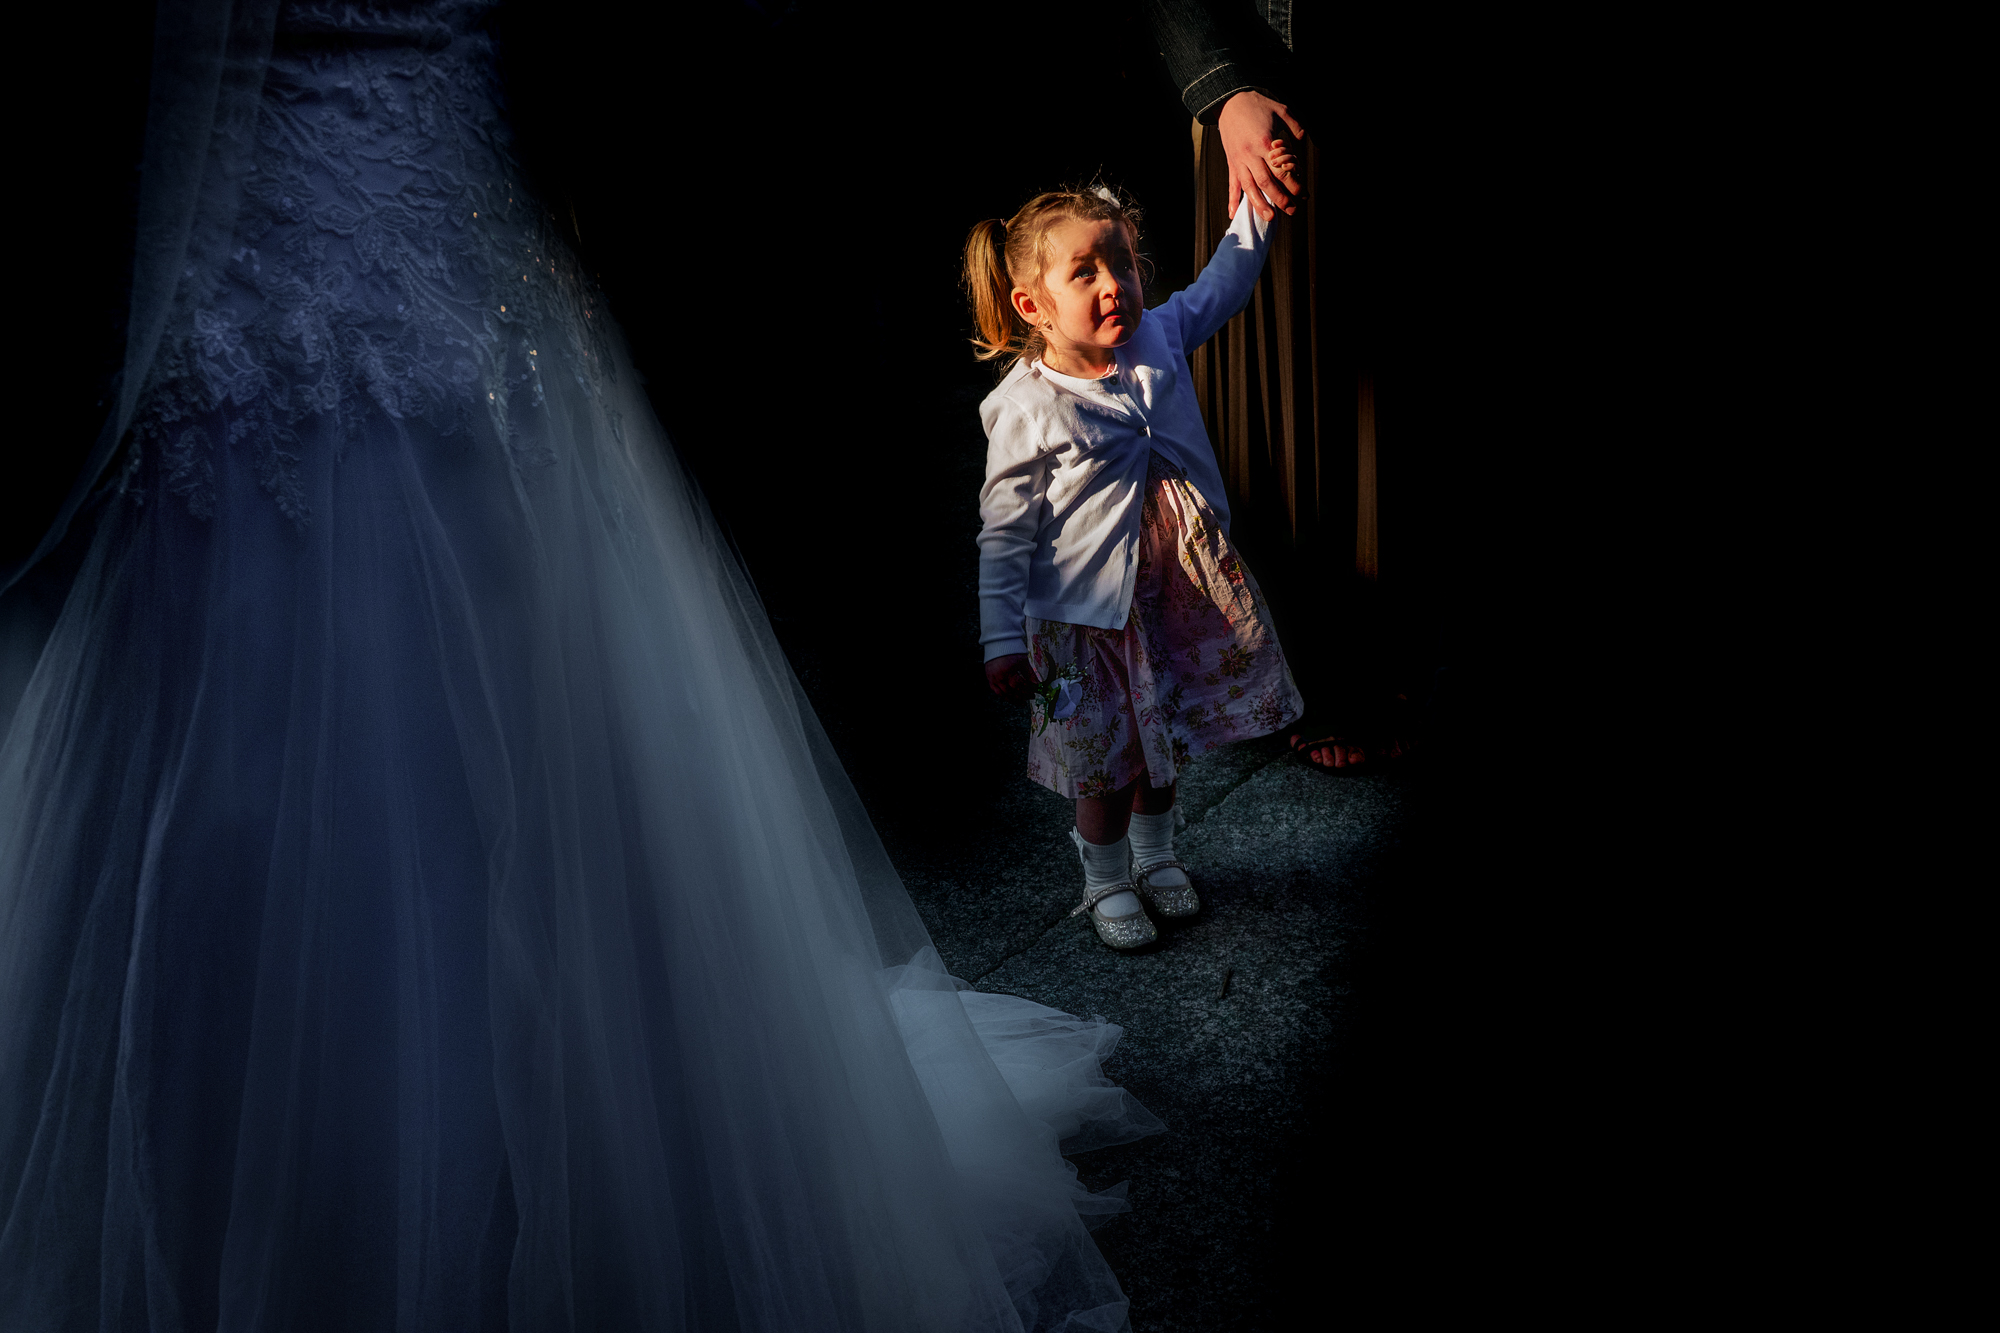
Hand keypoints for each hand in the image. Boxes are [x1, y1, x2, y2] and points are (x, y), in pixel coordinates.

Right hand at [985, 653, 1035, 702]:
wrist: (998, 643)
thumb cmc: (1011, 650)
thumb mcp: (1023, 661)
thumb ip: (1030, 673)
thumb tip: (1037, 684)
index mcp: (1007, 670)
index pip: (1018, 685)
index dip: (1027, 690)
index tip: (1035, 691)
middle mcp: (998, 676)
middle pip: (1011, 691)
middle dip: (1022, 696)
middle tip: (1031, 696)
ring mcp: (993, 678)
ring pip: (1003, 694)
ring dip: (1014, 699)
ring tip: (1022, 702)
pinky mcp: (989, 679)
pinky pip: (996, 692)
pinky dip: (1004, 696)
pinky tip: (1011, 698)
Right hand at [1216, 90, 1307, 219]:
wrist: (1229, 101)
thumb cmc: (1256, 105)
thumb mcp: (1281, 109)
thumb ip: (1295, 126)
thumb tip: (1303, 141)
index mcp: (1265, 142)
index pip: (1280, 170)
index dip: (1292, 184)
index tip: (1302, 193)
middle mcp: (1250, 154)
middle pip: (1266, 183)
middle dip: (1279, 198)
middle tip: (1291, 210)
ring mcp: (1239, 160)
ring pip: (1249, 187)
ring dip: (1259, 204)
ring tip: (1269, 217)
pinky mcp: (1231, 162)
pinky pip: (1232, 184)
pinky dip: (1232, 200)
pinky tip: (1233, 213)